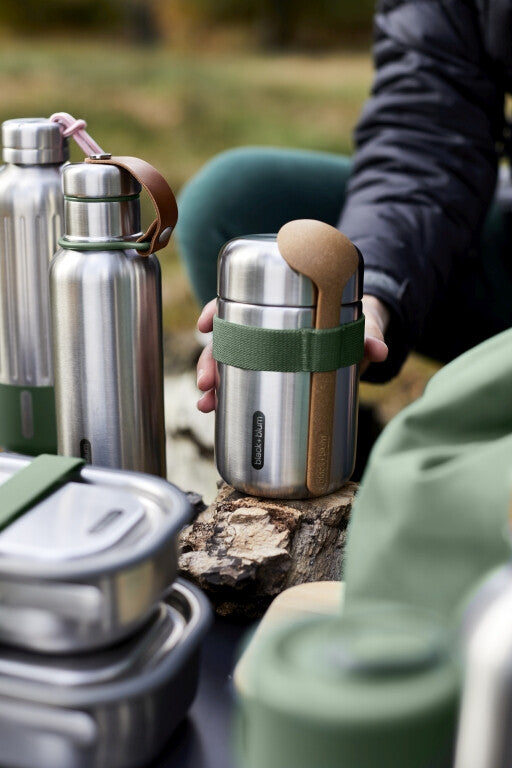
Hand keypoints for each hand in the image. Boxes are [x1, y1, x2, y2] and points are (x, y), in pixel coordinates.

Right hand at [196, 294, 389, 411]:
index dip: (217, 310)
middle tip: (207, 381)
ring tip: (208, 405)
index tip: (206, 324)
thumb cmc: (356, 325)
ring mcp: (267, 355)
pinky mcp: (273, 377)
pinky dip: (227, 400)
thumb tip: (378, 351)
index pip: (240, 302)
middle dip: (210, 360)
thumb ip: (368, 335)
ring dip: (213, 384)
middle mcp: (266, 330)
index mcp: (281, 306)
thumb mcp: (362, 325)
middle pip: (228, 339)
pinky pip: (243, 385)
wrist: (362, 343)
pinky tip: (216, 413)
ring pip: (229, 364)